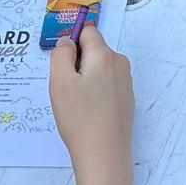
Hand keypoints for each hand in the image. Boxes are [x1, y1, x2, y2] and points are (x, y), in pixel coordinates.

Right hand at [51, 26, 133, 184]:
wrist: (103, 153)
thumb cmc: (80, 118)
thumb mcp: (60, 81)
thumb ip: (61, 53)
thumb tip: (67, 41)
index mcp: (104, 55)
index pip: (87, 31)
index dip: (71, 43)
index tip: (62, 63)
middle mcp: (120, 64)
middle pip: (94, 50)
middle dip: (77, 62)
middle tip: (67, 87)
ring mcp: (125, 82)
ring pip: (99, 68)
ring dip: (86, 78)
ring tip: (77, 102)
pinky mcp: (126, 98)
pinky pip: (106, 84)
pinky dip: (95, 91)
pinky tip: (88, 111)